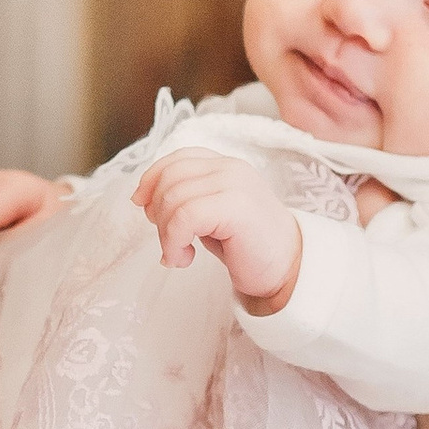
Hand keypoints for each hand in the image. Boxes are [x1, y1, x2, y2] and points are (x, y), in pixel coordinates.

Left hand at [133, 150, 303, 311]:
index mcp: (224, 165)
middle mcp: (230, 168)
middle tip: (169, 242)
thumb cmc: (246, 245)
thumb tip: (142, 198)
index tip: (142, 207)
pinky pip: (185, 216)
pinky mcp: (236, 206)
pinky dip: (175, 241)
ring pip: (173, 199)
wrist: (286, 269)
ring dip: (166, 235)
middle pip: (169, 179)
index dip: (151, 180)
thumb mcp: (210, 214)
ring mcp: (234, 184)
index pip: (176, 159)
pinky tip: (185, 258)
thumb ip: (186, 198)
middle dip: (157, 214)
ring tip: (178, 255)